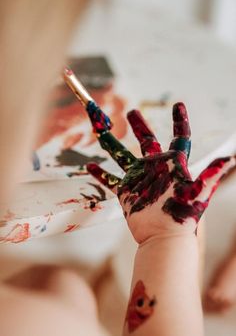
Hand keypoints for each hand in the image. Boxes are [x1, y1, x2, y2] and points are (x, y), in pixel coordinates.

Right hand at [87, 102, 234, 242]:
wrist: (165, 237)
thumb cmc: (182, 215)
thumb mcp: (198, 193)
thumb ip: (211, 175)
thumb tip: (232, 159)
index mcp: (173, 164)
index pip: (179, 138)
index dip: (180, 121)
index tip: (178, 105)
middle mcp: (155, 168)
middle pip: (146, 141)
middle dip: (139, 125)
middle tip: (131, 111)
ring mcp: (139, 179)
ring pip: (121, 156)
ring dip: (111, 143)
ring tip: (100, 130)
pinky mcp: (126, 192)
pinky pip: (110, 180)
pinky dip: (100, 174)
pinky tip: (89, 166)